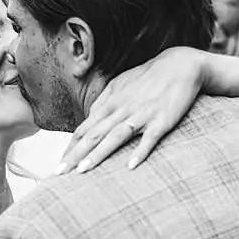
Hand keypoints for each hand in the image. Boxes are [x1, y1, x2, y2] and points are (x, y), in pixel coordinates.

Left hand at [59, 47, 208, 173]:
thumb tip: (89, 118)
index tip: (59, 164)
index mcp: (110, 103)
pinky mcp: (161, 121)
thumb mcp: (121, 85)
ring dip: (98, 154)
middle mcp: (121, 110)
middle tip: (59, 173)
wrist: (179, 66)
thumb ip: (104, 102)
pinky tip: (131, 166)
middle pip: (93, 135)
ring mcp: (141, 115)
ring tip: (83, 171)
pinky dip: (140, 152)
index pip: (84, 129)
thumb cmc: (149, 77)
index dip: (70, 147)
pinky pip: (149, 139)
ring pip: (115, 137)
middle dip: (75, 155)